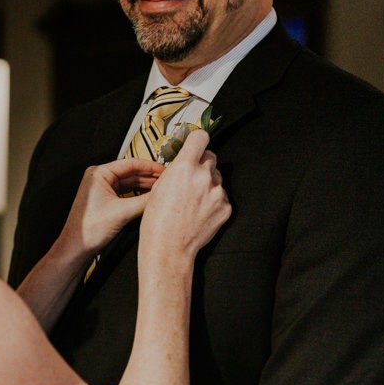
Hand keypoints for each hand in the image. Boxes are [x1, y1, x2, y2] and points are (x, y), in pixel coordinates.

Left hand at [58, 157, 162, 259]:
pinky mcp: (106, 200)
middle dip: (150, 177)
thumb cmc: (88, 229)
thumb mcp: (122, 212)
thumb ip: (145, 201)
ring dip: (146, 187)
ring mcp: (102, 189)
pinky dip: (139, 195)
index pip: (131, 163)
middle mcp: (99, 178)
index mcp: (99, 173)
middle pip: (132, 173)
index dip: (150, 167)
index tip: (164, 170)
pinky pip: (127, 193)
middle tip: (167, 181)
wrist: (77, 248)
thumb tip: (162, 193)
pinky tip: (150, 198)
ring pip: (130, 183)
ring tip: (162, 189)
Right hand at [141, 129, 231, 259]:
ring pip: (217, 177)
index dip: (198, 140)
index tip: (196, 144)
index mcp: (185, 167)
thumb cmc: (158, 221)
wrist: (168, 247)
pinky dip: (213, 201)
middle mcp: (204, 176)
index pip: (201, 137)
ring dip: (208, 184)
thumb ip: (177, 169)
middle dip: (202, 164)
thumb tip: (185, 162)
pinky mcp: (225, 207)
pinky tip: (200, 212)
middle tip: (192, 177)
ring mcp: (217, 192)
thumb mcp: (159, 186)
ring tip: (193, 200)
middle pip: (211, 157)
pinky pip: (222, 196)